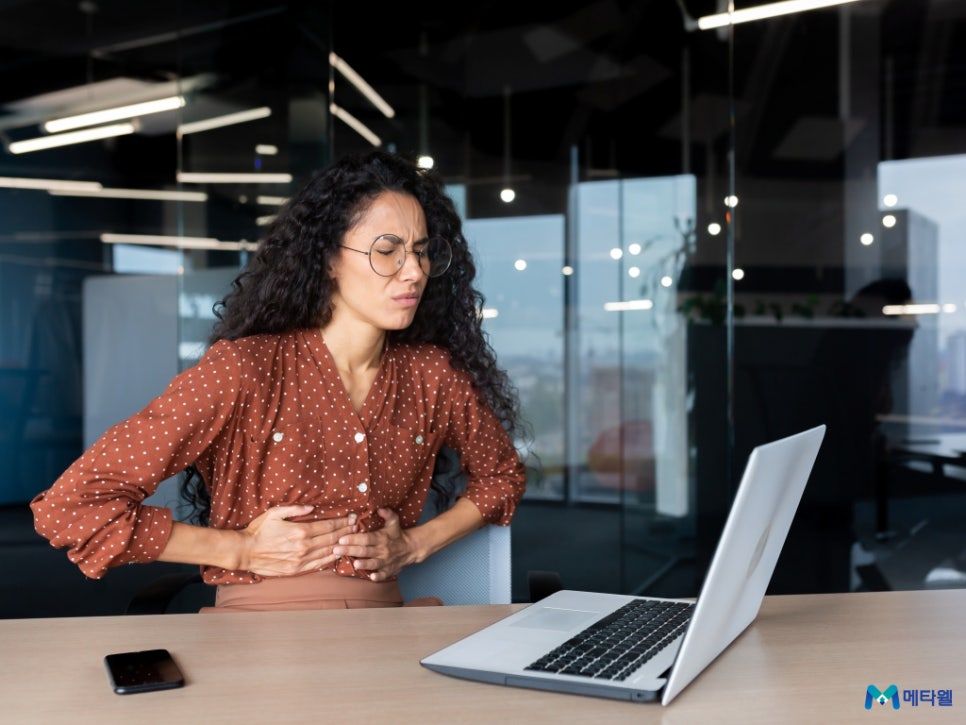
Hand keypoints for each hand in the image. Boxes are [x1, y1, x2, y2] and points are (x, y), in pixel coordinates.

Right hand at [238, 505, 357, 576]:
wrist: (244, 552)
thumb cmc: (258, 530)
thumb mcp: (274, 513)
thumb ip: (295, 510)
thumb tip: (312, 508)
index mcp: (300, 531)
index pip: (328, 526)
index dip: (342, 522)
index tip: (352, 518)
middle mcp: (303, 547)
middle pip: (331, 539)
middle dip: (346, 532)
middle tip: (357, 527)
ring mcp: (300, 560)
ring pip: (327, 553)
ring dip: (341, 546)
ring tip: (352, 540)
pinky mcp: (296, 570)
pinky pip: (318, 565)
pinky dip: (330, 560)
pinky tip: (337, 555)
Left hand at [332, 508, 413, 580]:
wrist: (411, 548)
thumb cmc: (397, 534)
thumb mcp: (394, 521)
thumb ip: (387, 514)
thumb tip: (380, 509)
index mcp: (381, 538)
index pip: (366, 538)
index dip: (353, 539)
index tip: (341, 539)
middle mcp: (383, 550)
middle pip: (365, 551)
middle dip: (350, 550)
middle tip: (336, 550)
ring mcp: (386, 561)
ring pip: (373, 563)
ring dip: (364, 564)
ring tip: (354, 564)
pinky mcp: (389, 570)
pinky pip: (384, 574)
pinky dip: (379, 576)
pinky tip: (372, 577)